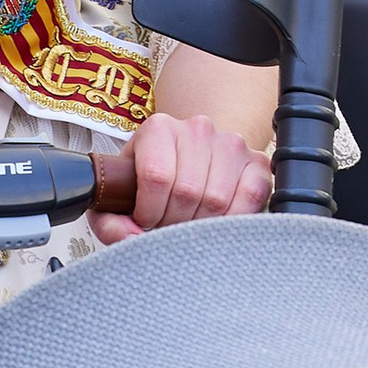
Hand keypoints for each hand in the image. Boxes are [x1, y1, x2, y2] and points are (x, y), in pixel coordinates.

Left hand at [89, 106, 270, 244]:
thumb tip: (130, 239)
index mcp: (159, 129)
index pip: (156, 176)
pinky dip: (230, 220)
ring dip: (200, 224)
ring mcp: (231, 144)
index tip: (144, 221)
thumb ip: (110, 222)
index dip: (149, 211)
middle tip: (167, 226)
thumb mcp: (119, 198)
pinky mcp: (257, 163)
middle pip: (187, 192)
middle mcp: (197, 129)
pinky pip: (249, 198)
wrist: (187, 162)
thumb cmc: (151, 183)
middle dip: (173, 222)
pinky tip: (214, 223)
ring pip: (216, 199)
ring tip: (188, 223)